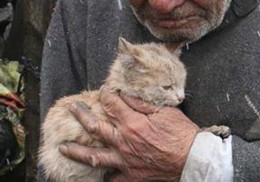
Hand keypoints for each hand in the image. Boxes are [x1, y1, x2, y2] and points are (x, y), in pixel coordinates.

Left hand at [59, 88, 198, 181]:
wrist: (192, 159)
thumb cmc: (181, 133)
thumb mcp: (164, 111)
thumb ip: (142, 103)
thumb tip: (125, 93)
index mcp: (132, 123)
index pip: (111, 104)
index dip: (105, 95)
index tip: (103, 91)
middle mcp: (124, 142)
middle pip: (95, 127)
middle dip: (81, 115)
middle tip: (72, 108)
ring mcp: (125, 161)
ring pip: (94, 156)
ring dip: (77, 151)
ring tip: (63, 147)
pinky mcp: (131, 175)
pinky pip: (111, 178)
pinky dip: (102, 176)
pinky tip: (96, 173)